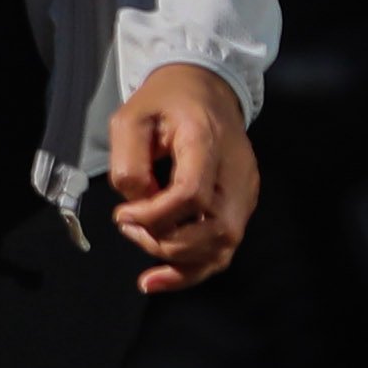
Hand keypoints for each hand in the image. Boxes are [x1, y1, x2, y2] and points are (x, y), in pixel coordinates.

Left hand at [107, 64, 255, 294]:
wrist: (206, 88)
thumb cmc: (166, 101)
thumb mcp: (130, 118)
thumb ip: (128, 163)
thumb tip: (138, 204)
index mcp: (206, 142)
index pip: (192, 193)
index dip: (155, 215)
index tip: (124, 215)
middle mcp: (234, 172)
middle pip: (214, 230)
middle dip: (164, 241)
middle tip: (129, 226)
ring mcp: (244, 192)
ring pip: (222, 248)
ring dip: (176, 260)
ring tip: (140, 240)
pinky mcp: (242, 205)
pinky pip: (223, 249)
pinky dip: (192, 269)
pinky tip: (160, 278)